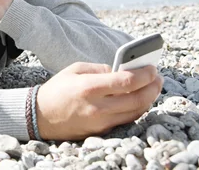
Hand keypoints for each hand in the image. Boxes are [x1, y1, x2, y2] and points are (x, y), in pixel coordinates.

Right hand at [35, 62, 162, 140]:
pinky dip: (138, 108)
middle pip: (137, 99)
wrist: (40, 116)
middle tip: (158, 78)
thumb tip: (121, 70)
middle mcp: (98, 106)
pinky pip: (127, 119)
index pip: (126, 81)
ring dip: (149, 99)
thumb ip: (100, 68)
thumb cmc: (57, 90)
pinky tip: (140, 99)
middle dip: (153, 87)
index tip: (152, 68)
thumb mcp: (74, 70)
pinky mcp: (102, 130)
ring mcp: (101, 121)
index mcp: (89, 87)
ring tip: (153, 87)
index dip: (144, 74)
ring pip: (136, 111)